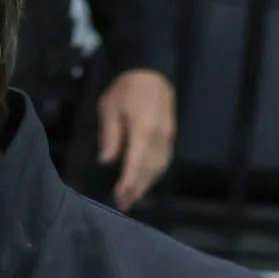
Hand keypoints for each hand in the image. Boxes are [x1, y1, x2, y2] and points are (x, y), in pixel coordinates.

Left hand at [97, 69, 175, 211]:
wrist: (152, 72)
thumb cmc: (126, 89)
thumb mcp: (109, 108)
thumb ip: (110, 135)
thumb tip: (106, 161)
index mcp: (144, 129)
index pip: (137, 161)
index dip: (129, 181)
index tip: (119, 197)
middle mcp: (160, 136)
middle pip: (150, 168)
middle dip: (137, 188)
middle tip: (122, 205)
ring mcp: (169, 136)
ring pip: (160, 166)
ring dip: (147, 184)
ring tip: (133, 199)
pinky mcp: (171, 136)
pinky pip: (165, 160)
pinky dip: (155, 174)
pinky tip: (145, 183)